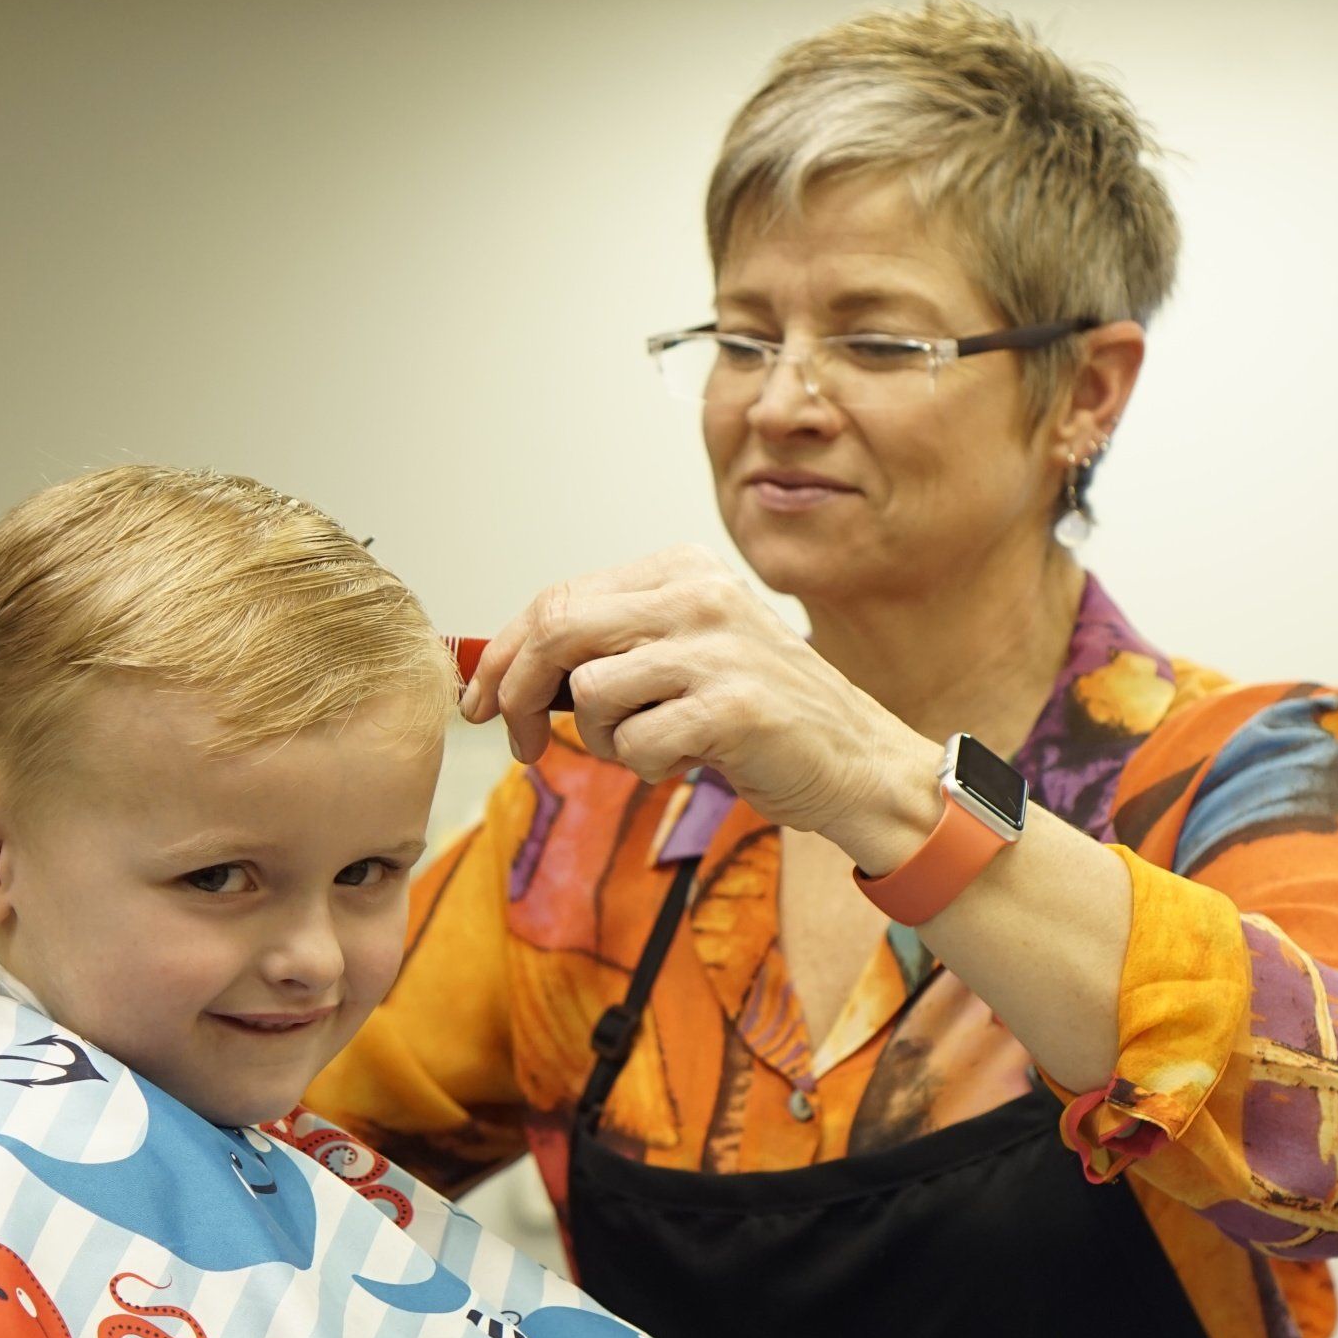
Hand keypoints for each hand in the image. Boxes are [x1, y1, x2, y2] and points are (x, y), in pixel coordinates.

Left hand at [461, 547, 937, 860]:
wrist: (857, 762)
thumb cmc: (760, 715)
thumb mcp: (686, 653)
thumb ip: (612, 646)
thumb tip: (502, 670)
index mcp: (682, 570)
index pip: (558, 599)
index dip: (504, 654)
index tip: (480, 700)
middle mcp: (699, 595)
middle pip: (558, 632)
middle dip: (517, 696)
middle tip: (522, 744)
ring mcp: (719, 648)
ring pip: (591, 695)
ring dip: (603, 742)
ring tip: (650, 747)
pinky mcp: (734, 707)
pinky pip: (638, 745)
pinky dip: (647, 768)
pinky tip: (686, 762)